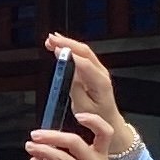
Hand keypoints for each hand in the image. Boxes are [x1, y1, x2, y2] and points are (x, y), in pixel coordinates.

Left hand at [21, 125, 128, 159]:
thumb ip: (74, 159)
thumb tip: (49, 149)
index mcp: (102, 156)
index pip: (105, 132)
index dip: (94, 121)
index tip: (80, 115)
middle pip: (74, 142)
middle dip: (51, 136)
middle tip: (36, 134)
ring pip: (61, 158)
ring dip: (42, 150)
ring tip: (30, 147)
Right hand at [43, 32, 133, 153]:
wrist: (109, 120)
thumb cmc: (96, 116)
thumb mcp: (82, 107)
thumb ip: (75, 89)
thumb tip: (66, 72)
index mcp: (100, 82)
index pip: (84, 63)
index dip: (68, 55)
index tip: (55, 49)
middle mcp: (101, 72)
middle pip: (84, 51)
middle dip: (67, 43)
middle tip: (50, 39)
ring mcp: (98, 70)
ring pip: (83, 51)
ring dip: (67, 43)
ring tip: (51, 39)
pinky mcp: (93, 70)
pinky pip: (82, 56)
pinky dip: (70, 49)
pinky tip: (60, 46)